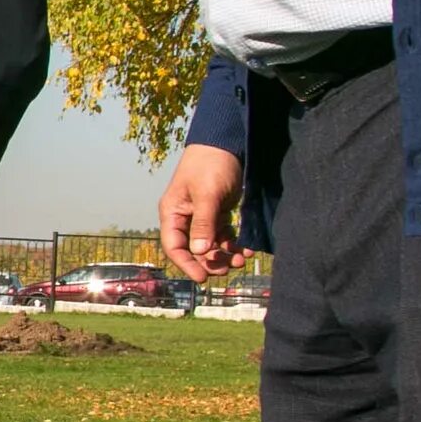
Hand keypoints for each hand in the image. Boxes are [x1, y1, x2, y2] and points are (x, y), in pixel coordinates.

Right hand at [158, 144, 249, 281]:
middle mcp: (185, 217)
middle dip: (211, 261)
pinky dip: (234, 243)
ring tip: (241, 259)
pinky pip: (224, 234)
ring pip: (211, 244)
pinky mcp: (218, 211)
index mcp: (173, 212)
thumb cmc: (211, 164)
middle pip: (194, 249)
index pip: (175, 246)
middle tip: (230, 268)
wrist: (226, 142)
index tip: (203, 279)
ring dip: (225, 254)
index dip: (187, 264)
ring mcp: (202, 215)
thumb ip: (204, 223)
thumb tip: (200, 252)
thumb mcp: (207, 194)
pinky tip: (247, 248)